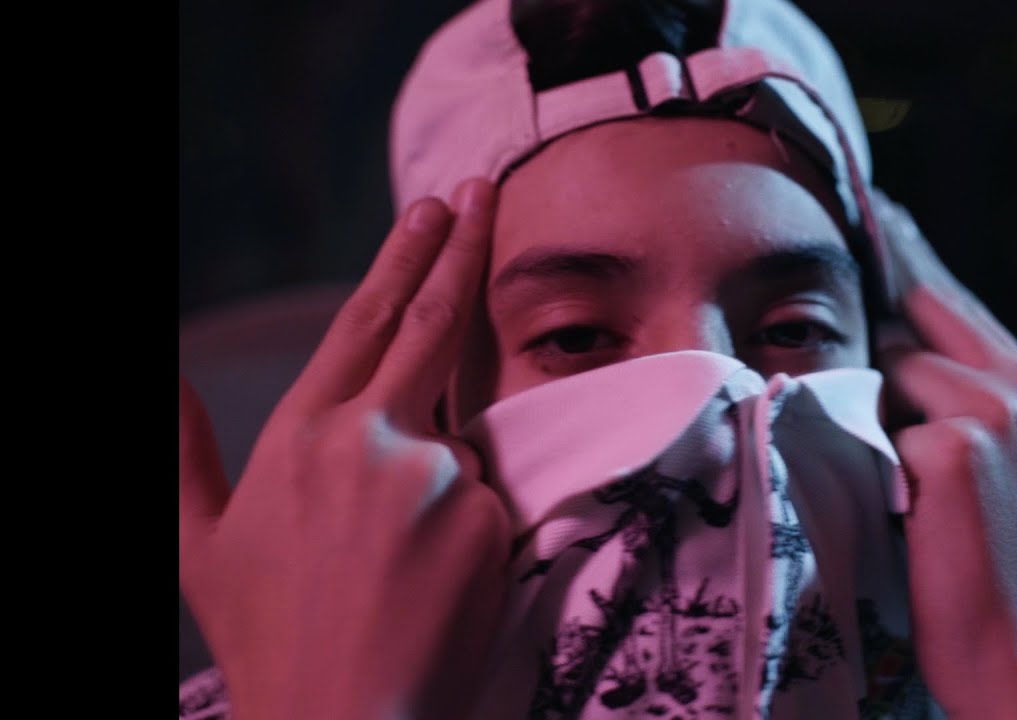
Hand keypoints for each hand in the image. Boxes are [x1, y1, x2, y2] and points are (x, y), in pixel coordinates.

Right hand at [178, 179, 510, 719]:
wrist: (345, 719)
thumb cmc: (270, 637)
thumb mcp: (201, 544)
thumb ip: (181, 453)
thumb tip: (168, 374)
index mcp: (301, 433)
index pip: (366, 319)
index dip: (404, 256)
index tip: (433, 207)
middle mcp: (372, 437)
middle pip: (433, 322)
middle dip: (463, 248)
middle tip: (485, 192)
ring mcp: (438, 475)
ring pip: (461, 441)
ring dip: (444, 475)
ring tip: (399, 555)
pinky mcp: (489, 517)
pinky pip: (492, 501)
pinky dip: (471, 525)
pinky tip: (435, 582)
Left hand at [870, 188, 1016, 718]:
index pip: (957, 303)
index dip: (910, 256)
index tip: (875, 206)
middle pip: (920, 315)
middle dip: (880, 308)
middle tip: (843, 258)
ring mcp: (992, 415)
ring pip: (890, 371)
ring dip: (872, 409)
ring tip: (894, 470)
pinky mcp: (952, 452)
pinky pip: (876, 422)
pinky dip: (867, 451)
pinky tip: (891, 493)